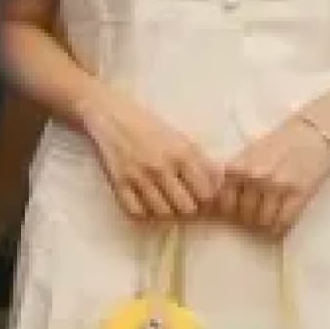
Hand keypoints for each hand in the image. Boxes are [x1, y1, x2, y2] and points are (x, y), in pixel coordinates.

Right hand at [82, 92, 225, 224]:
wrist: (112, 115)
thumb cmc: (150, 126)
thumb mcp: (181, 138)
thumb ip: (201, 161)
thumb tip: (218, 185)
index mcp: (183, 154)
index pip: (206, 193)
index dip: (206, 199)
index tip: (200, 196)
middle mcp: (163, 166)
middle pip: (187, 208)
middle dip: (186, 207)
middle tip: (181, 201)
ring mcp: (140, 176)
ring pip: (163, 212)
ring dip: (165, 210)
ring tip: (163, 201)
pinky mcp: (119, 182)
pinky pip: (136, 212)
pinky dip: (142, 211)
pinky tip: (144, 202)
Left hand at [218, 111, 329, 235]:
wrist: (316, 129)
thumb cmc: (281, 141)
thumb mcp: (250, 154)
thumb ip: (236, 176)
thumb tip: (222, 204)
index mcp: (237, 167)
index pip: (224, 203)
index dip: (231, 212)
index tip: (238, 214)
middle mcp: (253, 177)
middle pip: (243, 215)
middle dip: (249, 220)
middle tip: (257, 217)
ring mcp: (276, 185)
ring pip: (263, 221)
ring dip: (265, 225)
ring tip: (270, 221)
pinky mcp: (299, 192)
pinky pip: (284, 221)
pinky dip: (280, 228)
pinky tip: (281, 226)